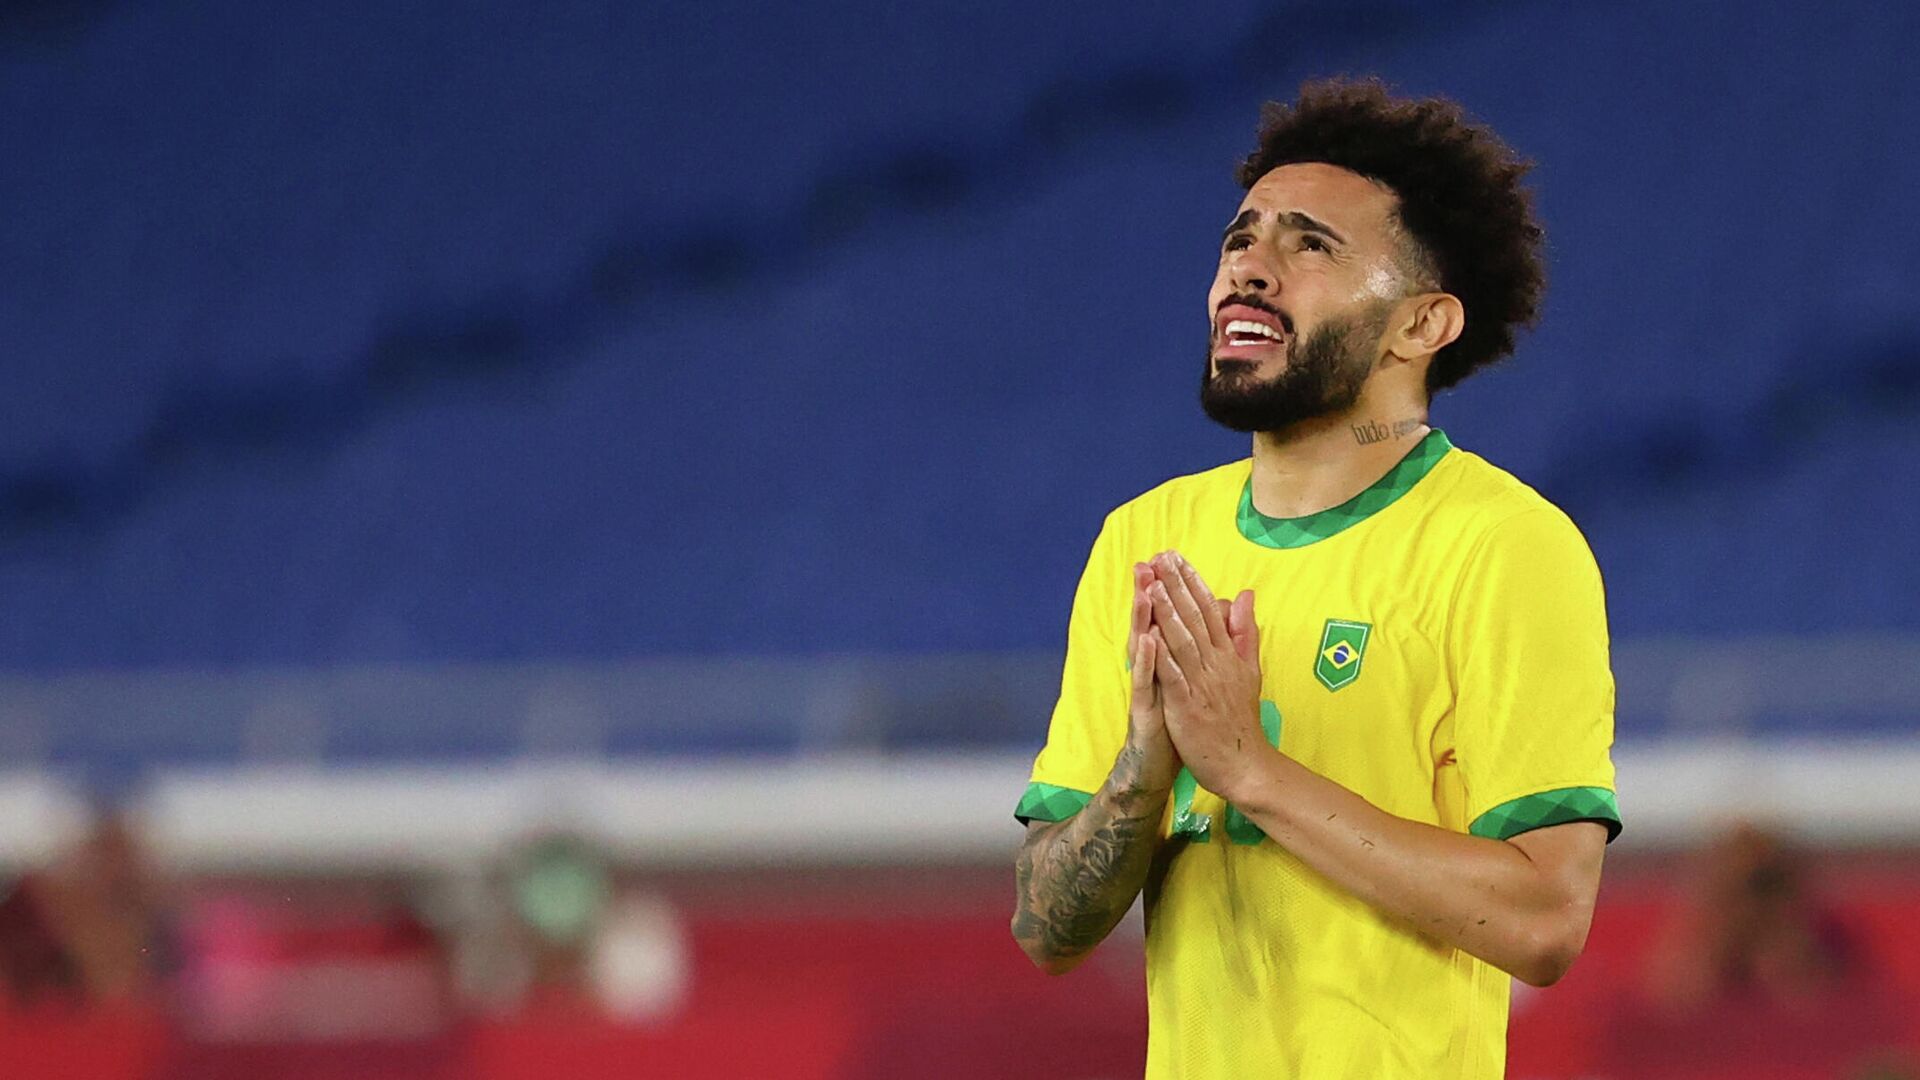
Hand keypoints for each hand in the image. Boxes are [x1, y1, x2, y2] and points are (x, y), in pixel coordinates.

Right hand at [1123, 561, 1180, 791]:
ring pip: (1143, 648)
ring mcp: (1147, 690)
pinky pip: (1145, 682)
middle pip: (1151, 626)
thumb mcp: (1193, 683)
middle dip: (1149, 593)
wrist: (1161, 768)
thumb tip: (1212, 622)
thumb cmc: (1180, 725)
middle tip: (1147, 562)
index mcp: (1168, 662)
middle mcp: (1154, 671)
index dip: (1168, 589)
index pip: (1167, 619)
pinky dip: (1147, 660)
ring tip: (1146, 588)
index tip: (1169, 558)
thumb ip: (1200, 650)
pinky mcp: (1145, 711)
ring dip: (1143, 618)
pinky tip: (1148, 639)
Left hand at [1144, 551, 1265, 800]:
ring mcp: (1201, 683)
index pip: (1209, 610)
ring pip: (1182, 640)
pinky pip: (1172, 675)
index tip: (1177, 557)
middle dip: (1176, 585)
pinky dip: (1160, 654)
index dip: (1192, 582)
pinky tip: (1148, 634)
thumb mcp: (1249, 671)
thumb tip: (1244, 595)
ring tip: (1153, 583)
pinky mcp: (1187, 705)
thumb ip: (1245, 632)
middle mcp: (1216, 663)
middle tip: (1160, 557)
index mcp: (1228, 654)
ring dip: (1167, 611)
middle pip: (1194, 618)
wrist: (1245, 764)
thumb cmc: (1240, 720)